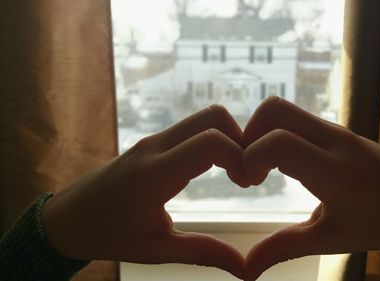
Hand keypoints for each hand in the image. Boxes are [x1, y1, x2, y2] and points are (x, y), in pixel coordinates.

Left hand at [41, 105, 248, 278]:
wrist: (65, 219)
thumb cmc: (106, 235)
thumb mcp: (154, 250)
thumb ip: (201, 252)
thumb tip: (244, 268)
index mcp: (154, 174)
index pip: (210, 142)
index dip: (240, 156)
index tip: (248, 184)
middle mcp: (155, 147)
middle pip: (212, 116)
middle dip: (241, 139)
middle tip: (247, 174)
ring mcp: (152, 141)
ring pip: (203, 119)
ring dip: (227, 139)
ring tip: (235, 174)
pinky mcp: (152, 143)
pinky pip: (191, 129)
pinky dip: (213, 141)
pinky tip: (216, 170)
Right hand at [242, 97, 379, 279]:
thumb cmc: (377, 224)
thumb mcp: (330, 240)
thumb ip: (284, 248)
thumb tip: (246, 270)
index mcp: (335, 172)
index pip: (279, 142)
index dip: (251, 157)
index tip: (250, 182)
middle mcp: (335, 141)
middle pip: (275, 109)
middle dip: (249, 134)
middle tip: (251, 169)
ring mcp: (336, 130)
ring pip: (284, 109)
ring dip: (262, 134)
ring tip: (265, 171)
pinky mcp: (336, 129)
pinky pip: (297, 119)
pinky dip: (278, 134)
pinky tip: (283, 166)